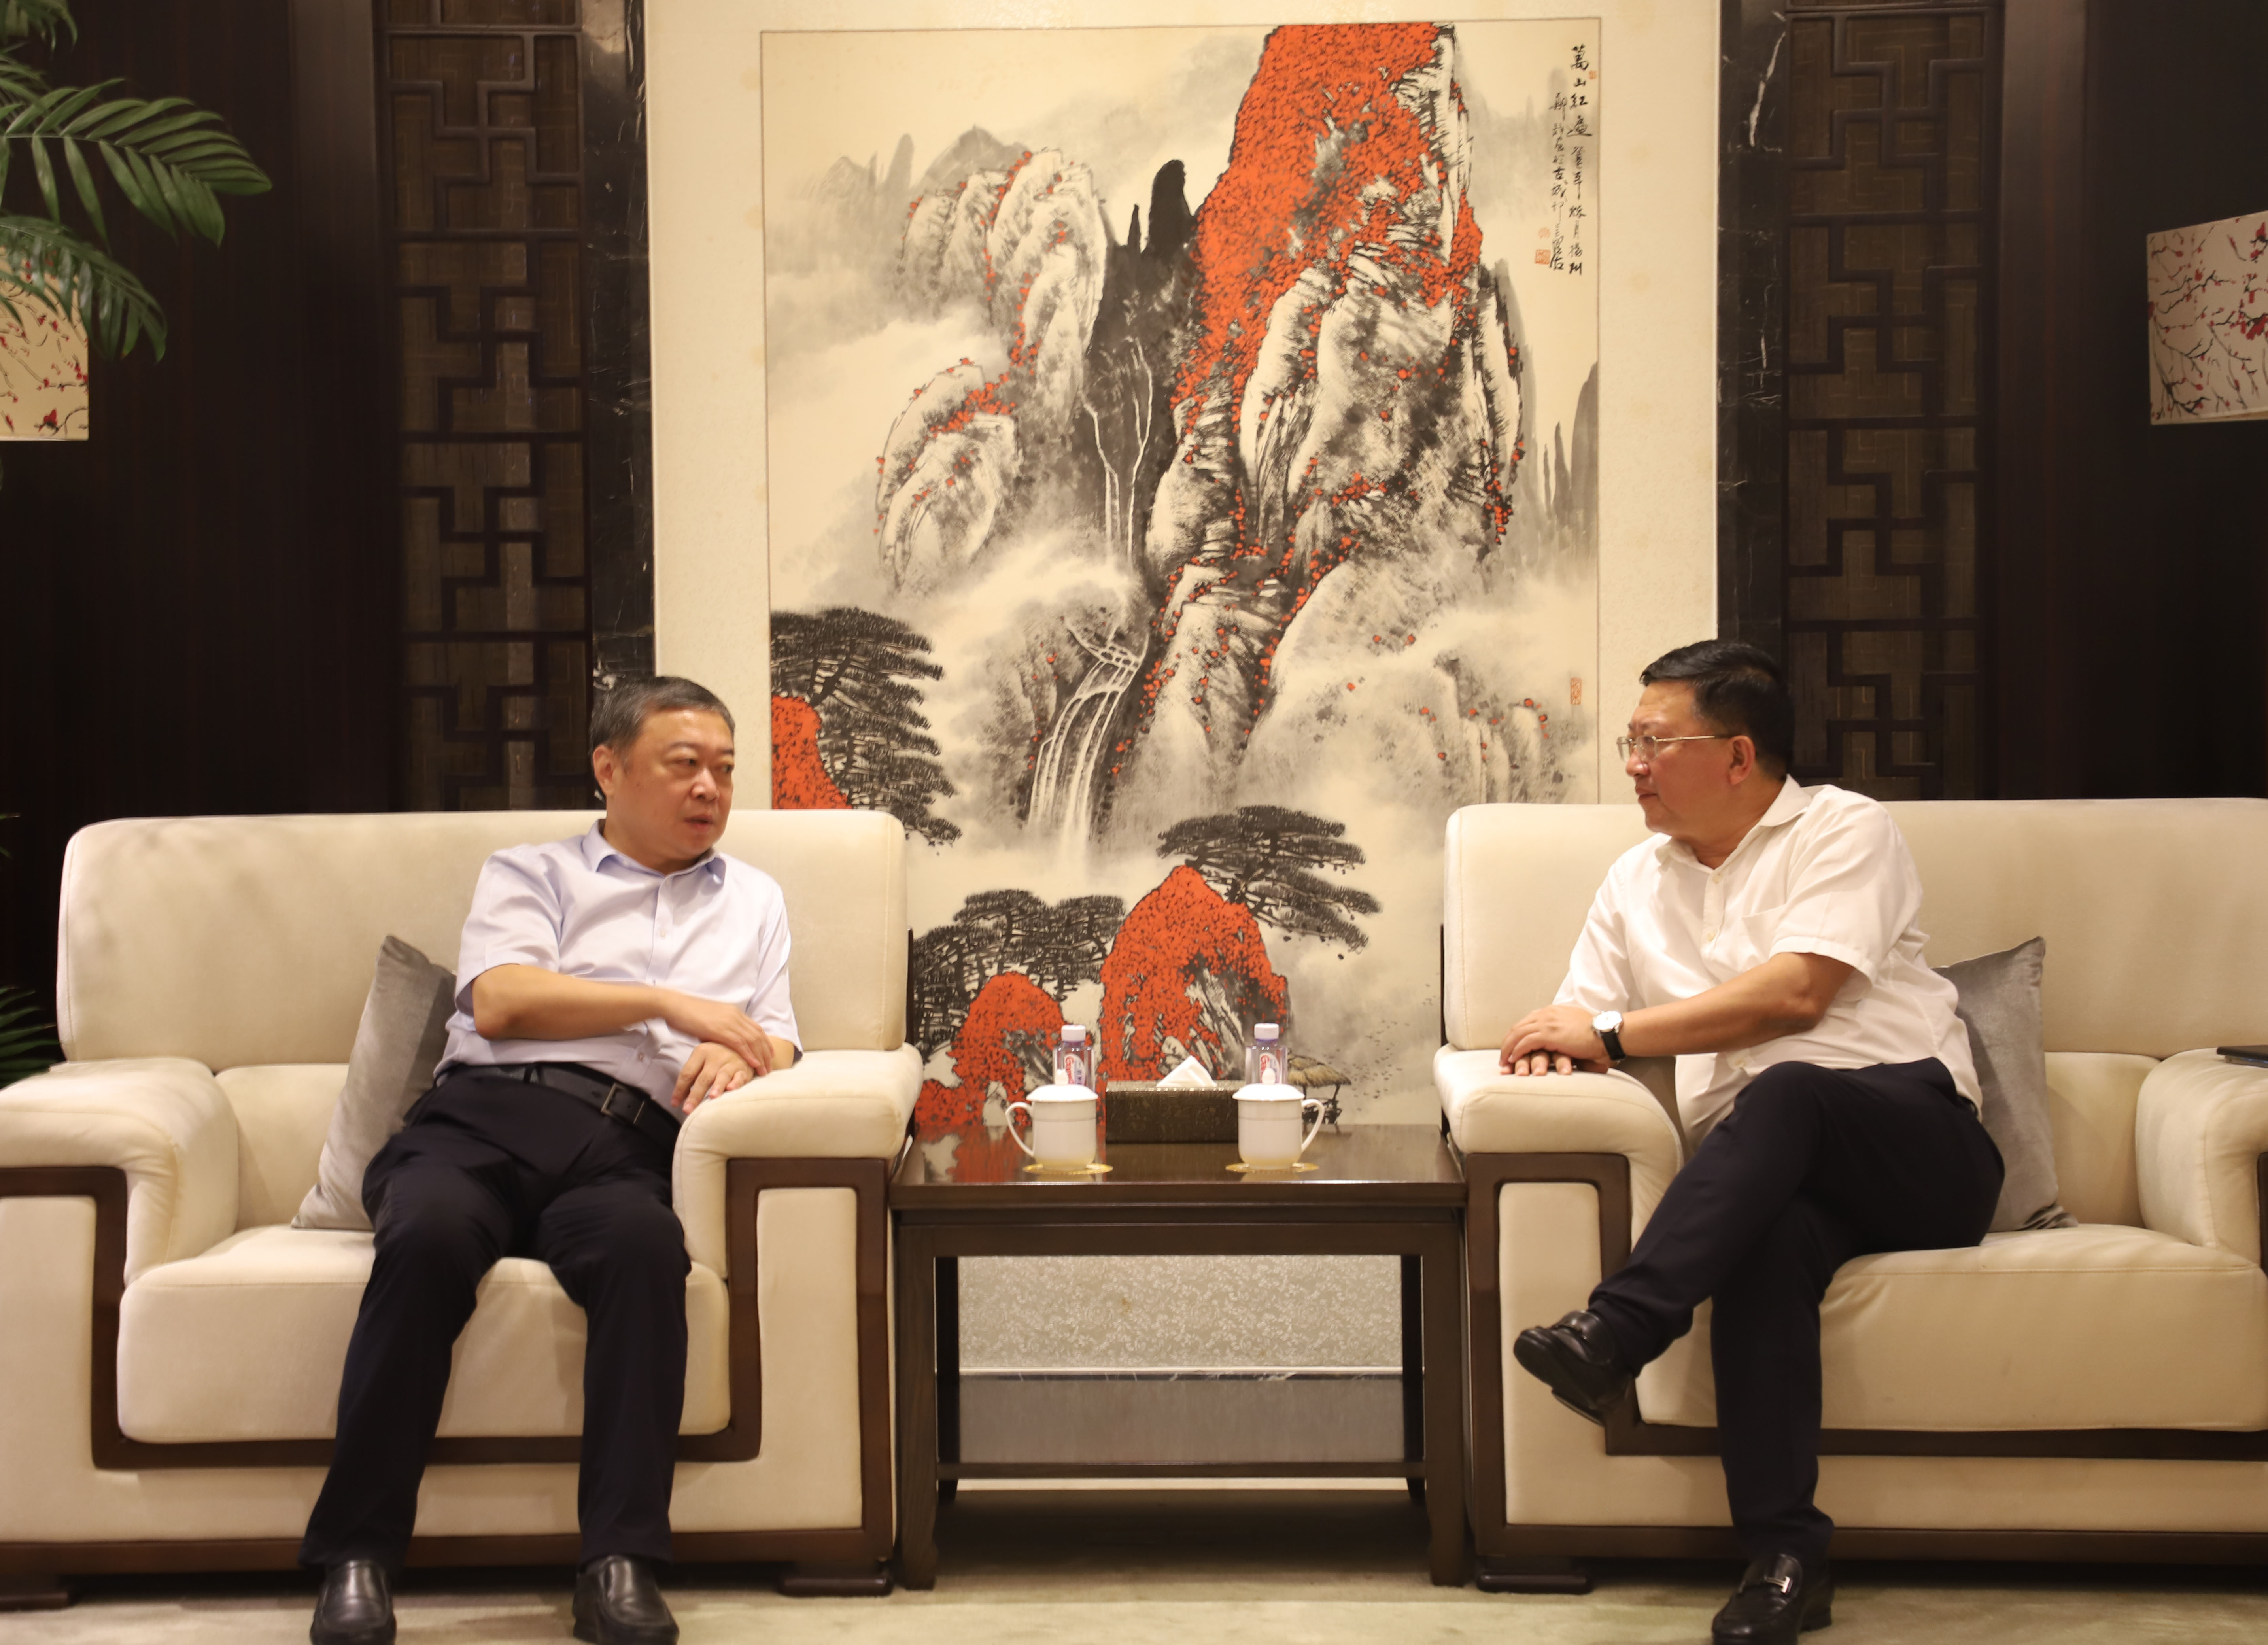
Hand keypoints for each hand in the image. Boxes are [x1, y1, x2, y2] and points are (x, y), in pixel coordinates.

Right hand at [654, 990, 774, 1076]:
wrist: (674, 1005)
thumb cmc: (687, 1014)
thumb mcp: (710, 1020)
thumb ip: (720, 1027)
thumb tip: (722, 1038)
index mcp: (733, 1012)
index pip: (755, 1028)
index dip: (764, 1042)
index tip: (769, 1054)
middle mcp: (735, 1015)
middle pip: (758, 1035)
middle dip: (766, 1052)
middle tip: (770, 1066)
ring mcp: (728, 1021)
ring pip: (752, 1040)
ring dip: (761, 1056)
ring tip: (765, 1070)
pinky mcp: (720, 1029)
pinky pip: (740, 1043)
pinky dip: (749, 1054)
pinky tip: (754, 1064)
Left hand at [673, 1042, 753, 1110]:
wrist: (740, 1044)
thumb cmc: (716, 1057)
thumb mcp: (702, 1059)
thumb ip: (691, 1076)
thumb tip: (678, 1099)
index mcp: (701, 1052)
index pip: (687, 1073)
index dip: (680, 1089)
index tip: (675, 1104)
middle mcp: (716, 1056)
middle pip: (703, 1078)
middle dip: (695, 1095)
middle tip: (688, 1110)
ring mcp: (731, 1061)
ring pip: (722, 1076)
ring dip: (717, 1087)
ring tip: (712, 1097)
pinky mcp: (744, 1068)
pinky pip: (740, 1077)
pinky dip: (736, 1083)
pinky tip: (731, 1089)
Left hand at [1499, 1004, 1610, 1076]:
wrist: (1604, 1033)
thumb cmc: (1593, 1032)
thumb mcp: (1572, 1024)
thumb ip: (1559, 1026)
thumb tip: (1554, 1036)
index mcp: (1550, 1011)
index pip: (1526, 1022)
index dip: (1516, 1035)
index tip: (1511, 1047)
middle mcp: (1545, 1014)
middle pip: (1517, 1027)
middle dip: (1507, 1042)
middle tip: (1503, 1056)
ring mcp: (1546, 1023)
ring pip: (1518, 1035)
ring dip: (1508, 1049)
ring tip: (1504, 1062)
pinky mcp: (1549, 1035)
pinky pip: (1525, 1043)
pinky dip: (1517, 1051)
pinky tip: (1513, 1060)